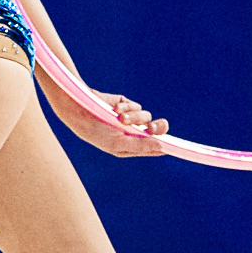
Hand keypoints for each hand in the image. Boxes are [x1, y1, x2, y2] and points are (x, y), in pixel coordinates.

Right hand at [49, 84, 170, 157]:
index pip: (154, 146)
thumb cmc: (96, 133)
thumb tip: (162, 147)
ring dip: (134, 116)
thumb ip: (141, 145)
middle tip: (153, 127)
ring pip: (145, 116)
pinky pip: (135, 105)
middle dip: (156, 128)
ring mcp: (129, 118)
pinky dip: (127, 107)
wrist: (79, 111)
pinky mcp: (126, 105)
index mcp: (131, 146)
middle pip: (155, 130)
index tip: (171, 146)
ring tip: (120, 118)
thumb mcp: (118, 143)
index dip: (164, 145)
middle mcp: (132, 133)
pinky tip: (115, 109)